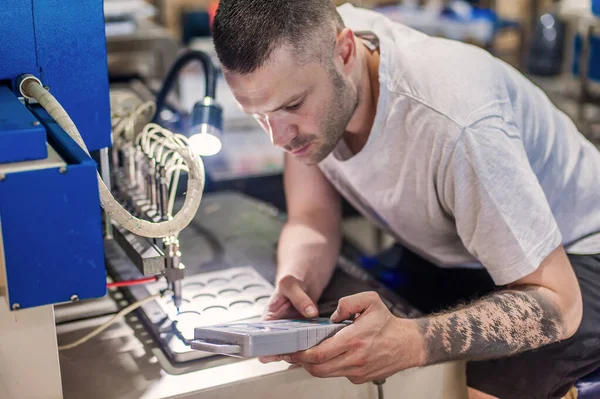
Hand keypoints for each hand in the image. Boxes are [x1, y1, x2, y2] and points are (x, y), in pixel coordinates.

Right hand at [258, 275, 319, 362]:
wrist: (303, 281)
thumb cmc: (290, 281)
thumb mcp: (290, 284)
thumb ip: (299, 298)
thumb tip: (310, 312)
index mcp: (268, 319)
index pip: (261, 341)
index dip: (267, 350)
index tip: (278, 354)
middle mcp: (278, 329)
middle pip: (279, 349)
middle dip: (288, 353)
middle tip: (299, 351)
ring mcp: (292, 332)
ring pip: (295, 349)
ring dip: (303, 350)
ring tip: (311, 347)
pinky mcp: (304, 333)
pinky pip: (308, 342)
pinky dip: (313, 343)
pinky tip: (320, 342)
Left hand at [282, 292, 424, 383]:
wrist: (407, 344)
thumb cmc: (388, 324)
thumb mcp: (370, 301)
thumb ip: (348, 302)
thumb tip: (332, 315)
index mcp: (354, 340)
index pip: (320, 353)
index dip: (302, 354)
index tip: (292, 350)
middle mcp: (355, 359)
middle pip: (318, 369)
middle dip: (302, 363)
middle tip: (293, 354)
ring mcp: (357, 371)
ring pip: (326, 374)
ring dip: (313, 366)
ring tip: (306, 355)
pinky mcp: (360, 377)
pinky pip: (338, 374)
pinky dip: (329, 367)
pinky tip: (327, 357)